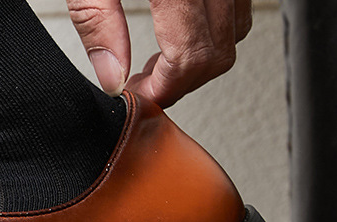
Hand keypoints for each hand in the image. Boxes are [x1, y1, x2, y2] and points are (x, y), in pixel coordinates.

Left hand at [66, 0, 252, 106]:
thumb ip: (96, 23)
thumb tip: (111, 79)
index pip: (189, 57)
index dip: (163, 90)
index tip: (139, 98)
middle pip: (217, 52)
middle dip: (180, 82)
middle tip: (144, 85)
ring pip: (236, 30)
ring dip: (200, 57)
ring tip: (159, 59)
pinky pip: (240, 5)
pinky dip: (214, 28)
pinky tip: (180, 29)